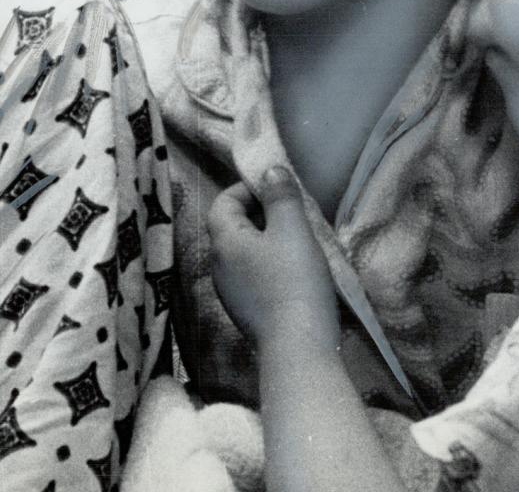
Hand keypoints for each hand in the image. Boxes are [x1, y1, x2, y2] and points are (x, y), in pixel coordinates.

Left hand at [207, 167, 338, 350]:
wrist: (298, 348)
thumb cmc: (294, 281)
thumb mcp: (293, 230)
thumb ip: (280, 196)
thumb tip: (269, 170)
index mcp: (223, 241)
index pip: (223, 202)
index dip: (247, 189)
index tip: (279, 190)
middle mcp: (219, 266)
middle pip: (232, 227)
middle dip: (260, 214)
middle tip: (294, 214)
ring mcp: (230, 293)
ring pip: (244, 253)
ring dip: (267, 241)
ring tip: (299, 242)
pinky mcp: (246, 312)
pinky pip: (253, 276)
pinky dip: (270, 265)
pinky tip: (295, 273)